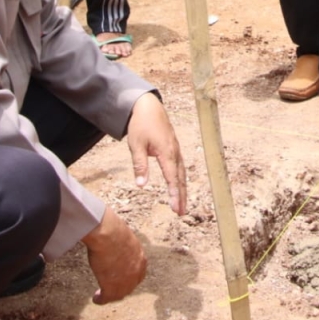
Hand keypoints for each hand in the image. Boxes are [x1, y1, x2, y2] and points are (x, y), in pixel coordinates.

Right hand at [82, 209, 146, 303]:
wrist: (107, 233)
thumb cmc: (112, 229)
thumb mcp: (124, 237)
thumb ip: (123, 244)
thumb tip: (115, 240)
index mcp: (140, 257)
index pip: (138, 273)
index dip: (130, 278)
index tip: (123, 279)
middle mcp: (136, 271)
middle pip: (130, 286)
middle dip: (122, 288)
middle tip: (111, 288)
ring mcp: (125, 280)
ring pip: (119, 293)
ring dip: (111, 295)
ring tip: (102, 295)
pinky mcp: (112, 286)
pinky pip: (107, 298)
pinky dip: (101, 300)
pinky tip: (95, 298)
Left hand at [125, 92, 186, 215]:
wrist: (148, 106)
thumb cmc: (141, 124)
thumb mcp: (136, 145)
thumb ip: (140, 165)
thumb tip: (141, 185)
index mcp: (166, 152)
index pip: (172, 178)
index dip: (174, 194)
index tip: (176, 208)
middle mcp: (175, 152)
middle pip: (180, 178)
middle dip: (181, 196)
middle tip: (181, 213)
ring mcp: (176, 149)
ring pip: (182, 173)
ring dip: (182, 189)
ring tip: (182, 204)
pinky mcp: (174, 148)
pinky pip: (180, 166)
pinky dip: (180, 179)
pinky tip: (179, 186)